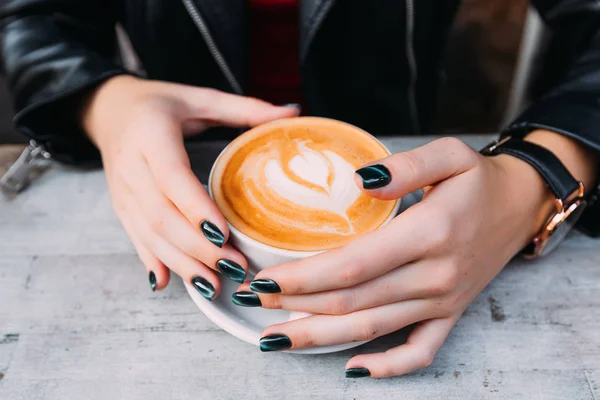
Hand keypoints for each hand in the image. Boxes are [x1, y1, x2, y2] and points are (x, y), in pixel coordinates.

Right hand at [83, 75, 298, 296]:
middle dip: (198, 247)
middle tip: (234, 267)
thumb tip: (293, 111)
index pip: (172, 177)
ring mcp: (122, 191)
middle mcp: (131, 166)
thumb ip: (245, 108)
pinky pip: (136, 239)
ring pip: (148, 234)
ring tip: (213, 286)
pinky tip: (166, 285)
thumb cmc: (160, 103)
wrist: (109, 110)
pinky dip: (153, 262)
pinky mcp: (121, 207)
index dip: (196, 208)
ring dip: (181, 263)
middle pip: (162, 215)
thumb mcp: (200, 97)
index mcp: (151, 134)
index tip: (225, 234)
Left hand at [234, 137, 562, 376]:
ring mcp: (442, 301)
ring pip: (371, 328)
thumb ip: (404, 166)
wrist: (522, 205)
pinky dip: (387, 367)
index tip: (262, 277)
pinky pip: (419, 352)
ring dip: (319, 336)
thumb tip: (358, 180)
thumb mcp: (449, 155)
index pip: (352, 266)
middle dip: (295, 305)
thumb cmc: (479, 180)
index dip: (301, 277)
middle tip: (252, 300)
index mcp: (429, 233)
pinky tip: (354, 369)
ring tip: (275, 338)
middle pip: (351, 301)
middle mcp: (434, 276)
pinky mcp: (450, 314)